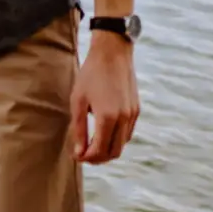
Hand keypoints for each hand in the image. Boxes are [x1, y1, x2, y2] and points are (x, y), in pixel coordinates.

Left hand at [69, 32, 139, 163]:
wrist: (112, 53)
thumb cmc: (91, 75)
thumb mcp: (78, 100)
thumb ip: (79, 128)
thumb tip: (78, 152)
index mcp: (108, 117)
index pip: (99, 150)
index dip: (87, 158)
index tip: (76, 156)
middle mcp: (124, 119)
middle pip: (114, 152)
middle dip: (98, 158)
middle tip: (83, 155)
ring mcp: (133, 115)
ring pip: (122, 144)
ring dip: (108, 150)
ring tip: (91, 146)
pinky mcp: (137, 110)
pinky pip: (128, 133)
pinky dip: (116, 139)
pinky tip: (104, 135)